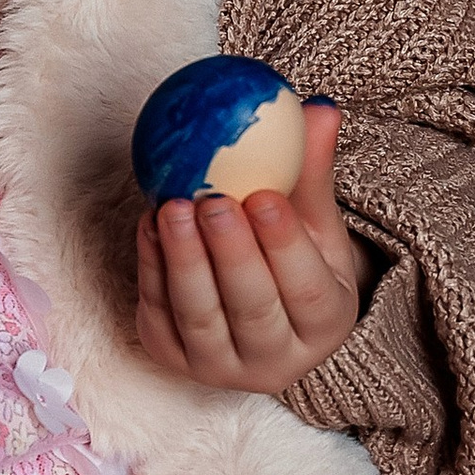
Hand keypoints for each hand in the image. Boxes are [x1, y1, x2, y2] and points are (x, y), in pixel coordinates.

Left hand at [134, 99, 368, 395]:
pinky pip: (158, 313)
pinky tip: (150, 224)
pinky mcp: (171, 359)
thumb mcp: (314, 223)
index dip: (285, 246)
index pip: (307, 291)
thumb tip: (318, 107)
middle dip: (230, 254)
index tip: (265, 197)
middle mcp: (276, 362)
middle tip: (213, 201)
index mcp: (325, 327)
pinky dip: (151, 268)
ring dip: (182, 260)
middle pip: (252, 309)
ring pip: (199, 316)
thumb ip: (311, 171)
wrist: (253, 315)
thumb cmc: (294, 262)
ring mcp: (219, 367)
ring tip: (173, 206)